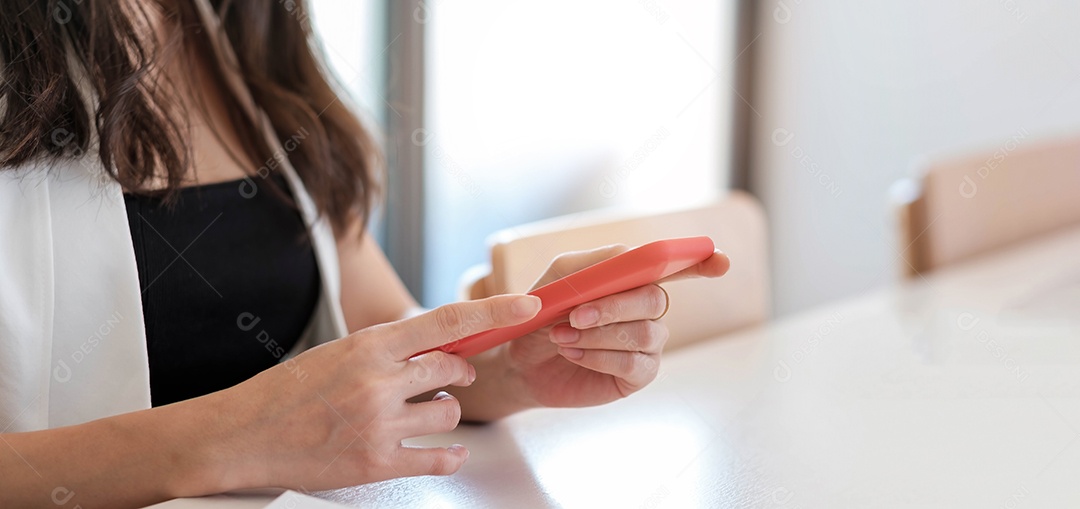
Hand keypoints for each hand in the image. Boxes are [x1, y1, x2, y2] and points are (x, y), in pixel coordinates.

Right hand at [214, 294, 541, 490]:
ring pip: (450, 413)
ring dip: (445, 412)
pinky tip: (445, 451)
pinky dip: (450, 455)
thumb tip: (440, 343)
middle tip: (446, 376)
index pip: (447, 320)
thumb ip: (388, 348)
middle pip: (454, 369)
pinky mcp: (377, 463)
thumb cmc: (286, 391)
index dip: (495, 311)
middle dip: (458, 372)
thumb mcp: (338, 352)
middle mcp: (378, 382)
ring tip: (421, 412)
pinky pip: (439, 459)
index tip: (526, 306)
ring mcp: (379, 424)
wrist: (241, 436)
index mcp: (369, 346)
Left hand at [502, 245, 729, 407]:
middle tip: (575, 315)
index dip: (701, 262)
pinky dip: (600, 357)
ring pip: (645, 333)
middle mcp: (646, 309)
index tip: (720, 260)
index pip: (677, 266)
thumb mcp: (557, 281)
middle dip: (614, 307)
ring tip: (563, 337)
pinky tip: (575, 354)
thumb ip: (592, 266)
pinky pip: (635, 363)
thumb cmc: (541, 316)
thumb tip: (628, 257)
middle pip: (656, 299)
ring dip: (599, 334)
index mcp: (632, 279)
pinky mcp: (637, 374)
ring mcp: (646, 343)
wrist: (520, 361)